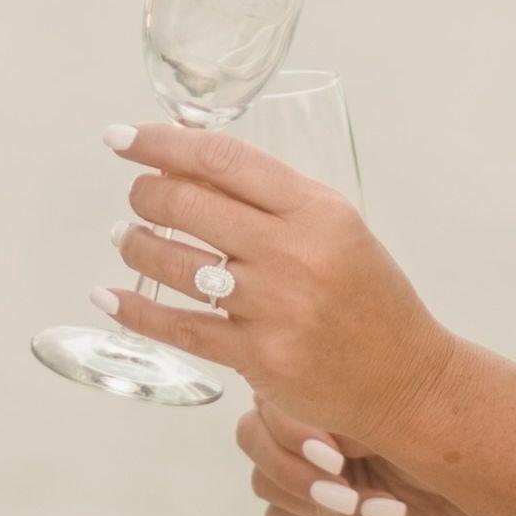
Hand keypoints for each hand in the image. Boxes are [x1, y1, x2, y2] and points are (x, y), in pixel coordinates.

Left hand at [104, 119, 458, 442]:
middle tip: (136, 196)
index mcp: (316, 210)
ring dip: (136, 246)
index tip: (125, 138)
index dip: (163, 143)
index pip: (224, 159)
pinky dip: (136, 310)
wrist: (405, 378)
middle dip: (146, 194)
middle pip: (190, 205)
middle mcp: (294, 252)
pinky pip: (180, 327)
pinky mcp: (259, 357)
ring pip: (176, 263)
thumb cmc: (369, 299)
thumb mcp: (336, 229)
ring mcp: (274, 307)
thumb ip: (273, 201)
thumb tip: (193, 169)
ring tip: (127, 239)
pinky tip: (111, 296)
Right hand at [237, 402, 486, 515]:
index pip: (267, 399)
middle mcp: (300, 425)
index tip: (336, 454)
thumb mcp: (403, 413)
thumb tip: (327, 436)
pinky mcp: (311, 515)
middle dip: (296, 469)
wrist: (476, 479)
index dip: (292, 430)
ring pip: (263, 483)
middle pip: (252, 439)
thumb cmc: (442, 433)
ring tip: (376, 505)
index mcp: (314, 387)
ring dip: (316, 500)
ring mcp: (302, 470)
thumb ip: (354, 415)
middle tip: (347, 488)